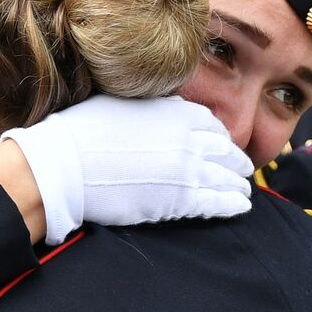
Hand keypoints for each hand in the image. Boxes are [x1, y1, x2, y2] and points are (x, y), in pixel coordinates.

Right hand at [0, 95, 252, 244]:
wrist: (67, 165)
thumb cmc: (83, 132)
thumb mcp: (123, 105)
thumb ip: (153, 110)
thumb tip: (162, 113)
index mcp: (176, 113)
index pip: (211, 125)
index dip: (220, 138)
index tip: (222, 145)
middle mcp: (188, 139)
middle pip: (224, 151)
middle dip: (235, 161)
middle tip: (242, 169)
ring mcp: (186, 171)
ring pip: (225, 178)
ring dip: (237, 184)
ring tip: (244, 190)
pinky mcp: (178, 201)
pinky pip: (216, 203)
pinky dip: (231, 204)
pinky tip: (241, 206)